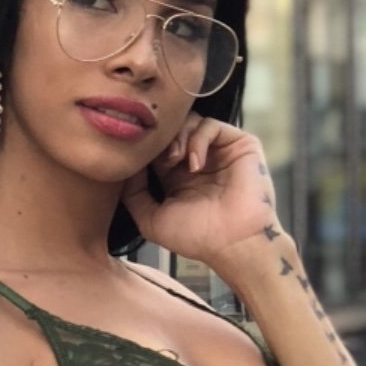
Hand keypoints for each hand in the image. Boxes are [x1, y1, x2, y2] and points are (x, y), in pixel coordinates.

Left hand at [119, 115, 284, 276]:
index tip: (138, 159)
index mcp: (177, 176)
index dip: (145, 148)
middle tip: (160, 161)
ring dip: (177, 138)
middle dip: (161, 140)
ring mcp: (219, 151)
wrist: (233, 243)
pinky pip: (210, 125)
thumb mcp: (151, 220)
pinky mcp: (240, 145)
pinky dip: (197, 140)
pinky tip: (194, 164)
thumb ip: (133, 194)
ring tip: (176, 162)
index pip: (156, 146)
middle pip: (172, 129)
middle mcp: (198, 161)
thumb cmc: (197, 237)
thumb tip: (126, 167)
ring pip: (190, 122)